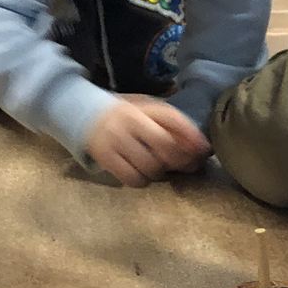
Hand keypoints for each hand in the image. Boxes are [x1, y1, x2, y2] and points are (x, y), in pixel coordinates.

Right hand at [85, 96, 209, 187]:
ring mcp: (116, 139)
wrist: (83, 114)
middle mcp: (129, 121)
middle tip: (184, 165)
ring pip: (150, 165)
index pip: (172, 119)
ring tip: (158, 167)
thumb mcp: (145, 109)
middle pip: (164, 144)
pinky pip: (132, 178)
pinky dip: (142, 180)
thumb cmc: (124, 114)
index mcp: (142, 107)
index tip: (204, 149)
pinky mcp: (105, 158)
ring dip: (160, 172)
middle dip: (179, 158)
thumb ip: (170, 123)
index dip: (191, 135)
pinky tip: (141, 174)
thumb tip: (201, 145)